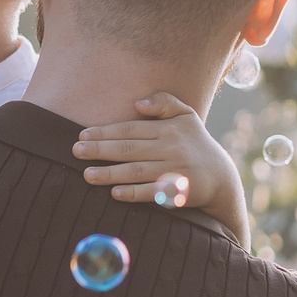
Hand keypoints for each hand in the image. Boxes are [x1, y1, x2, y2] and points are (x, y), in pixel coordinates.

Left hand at [73, 93, 250, 238]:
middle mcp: (170, 148)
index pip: (130, 129)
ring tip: (87, 175)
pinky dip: (134, 193)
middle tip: (76, 151)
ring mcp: (174, 170)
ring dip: (110, 173)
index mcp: (167, 129)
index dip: (105, 132)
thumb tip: (137, 102)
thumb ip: (164, 102)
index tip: (82, 135)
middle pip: (129, 149)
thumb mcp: (185, 115)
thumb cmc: (195, 142)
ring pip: (136, 171)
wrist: (220, 176)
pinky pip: (153, 192)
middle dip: (100, 150)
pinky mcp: (178, 191)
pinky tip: (115, 193)